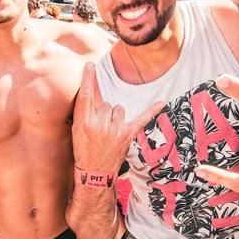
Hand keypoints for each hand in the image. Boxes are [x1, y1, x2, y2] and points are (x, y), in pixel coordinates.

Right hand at [72, 63, 163, 177]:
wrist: (95, 173)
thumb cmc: (84, 149)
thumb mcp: (77, 130)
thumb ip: (84, 111)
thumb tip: (91, 88)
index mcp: (83, 122)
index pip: (86, 95)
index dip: (88, 79)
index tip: (90, 65)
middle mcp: (99, 124)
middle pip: (106, 103)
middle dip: (103, 112)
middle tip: (98, 128)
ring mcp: (115, 130)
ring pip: (118, 108)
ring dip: (115, 117)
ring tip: (109, 132)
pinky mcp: (127, 135)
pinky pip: (141, 119)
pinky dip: (151, 111)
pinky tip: (161, 103)